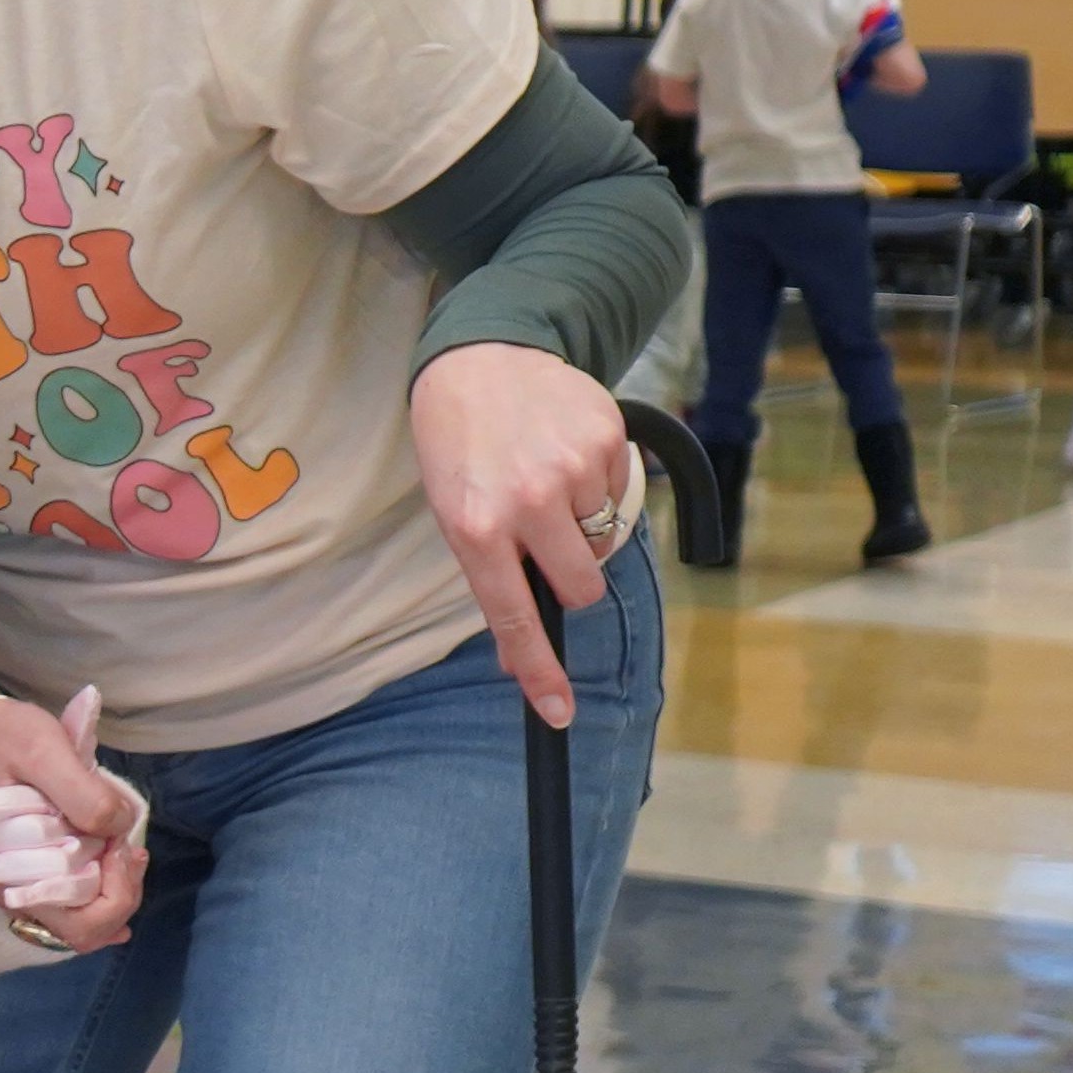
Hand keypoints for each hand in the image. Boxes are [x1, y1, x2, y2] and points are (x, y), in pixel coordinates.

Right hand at [0, 684, 149, 950]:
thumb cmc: (2, 739)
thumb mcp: (45, 752)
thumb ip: (83, 794)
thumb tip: (121, 829)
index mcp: (9, 875)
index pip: (80, 924)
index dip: (115, 892)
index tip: (119, 843)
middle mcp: (15, 891)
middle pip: (87, 929)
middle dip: (122, 893)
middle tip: (130, 848)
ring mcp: (27, 882)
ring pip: (87, 917)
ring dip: (118, 887)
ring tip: (126, 847)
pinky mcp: (36, 868)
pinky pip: (79, 899)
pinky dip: (106, 884)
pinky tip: (117, 860)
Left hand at [410, 341, 630, 729]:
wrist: (481, 360)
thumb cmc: (460, 447)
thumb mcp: (454, 512)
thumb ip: (491, 573)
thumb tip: (521, 647)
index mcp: (475, 529)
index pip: (514, 617)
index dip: (538, 670)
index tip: (557, 712)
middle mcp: (526, 502)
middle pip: (581, 586)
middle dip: (572, 577)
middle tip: (546, 541)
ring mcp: (571, 470)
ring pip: (603, 540)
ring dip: (581, 522)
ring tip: (543, 478)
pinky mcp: (607, 439)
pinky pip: (619, 492)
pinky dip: (597, 484)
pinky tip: (563, 453)